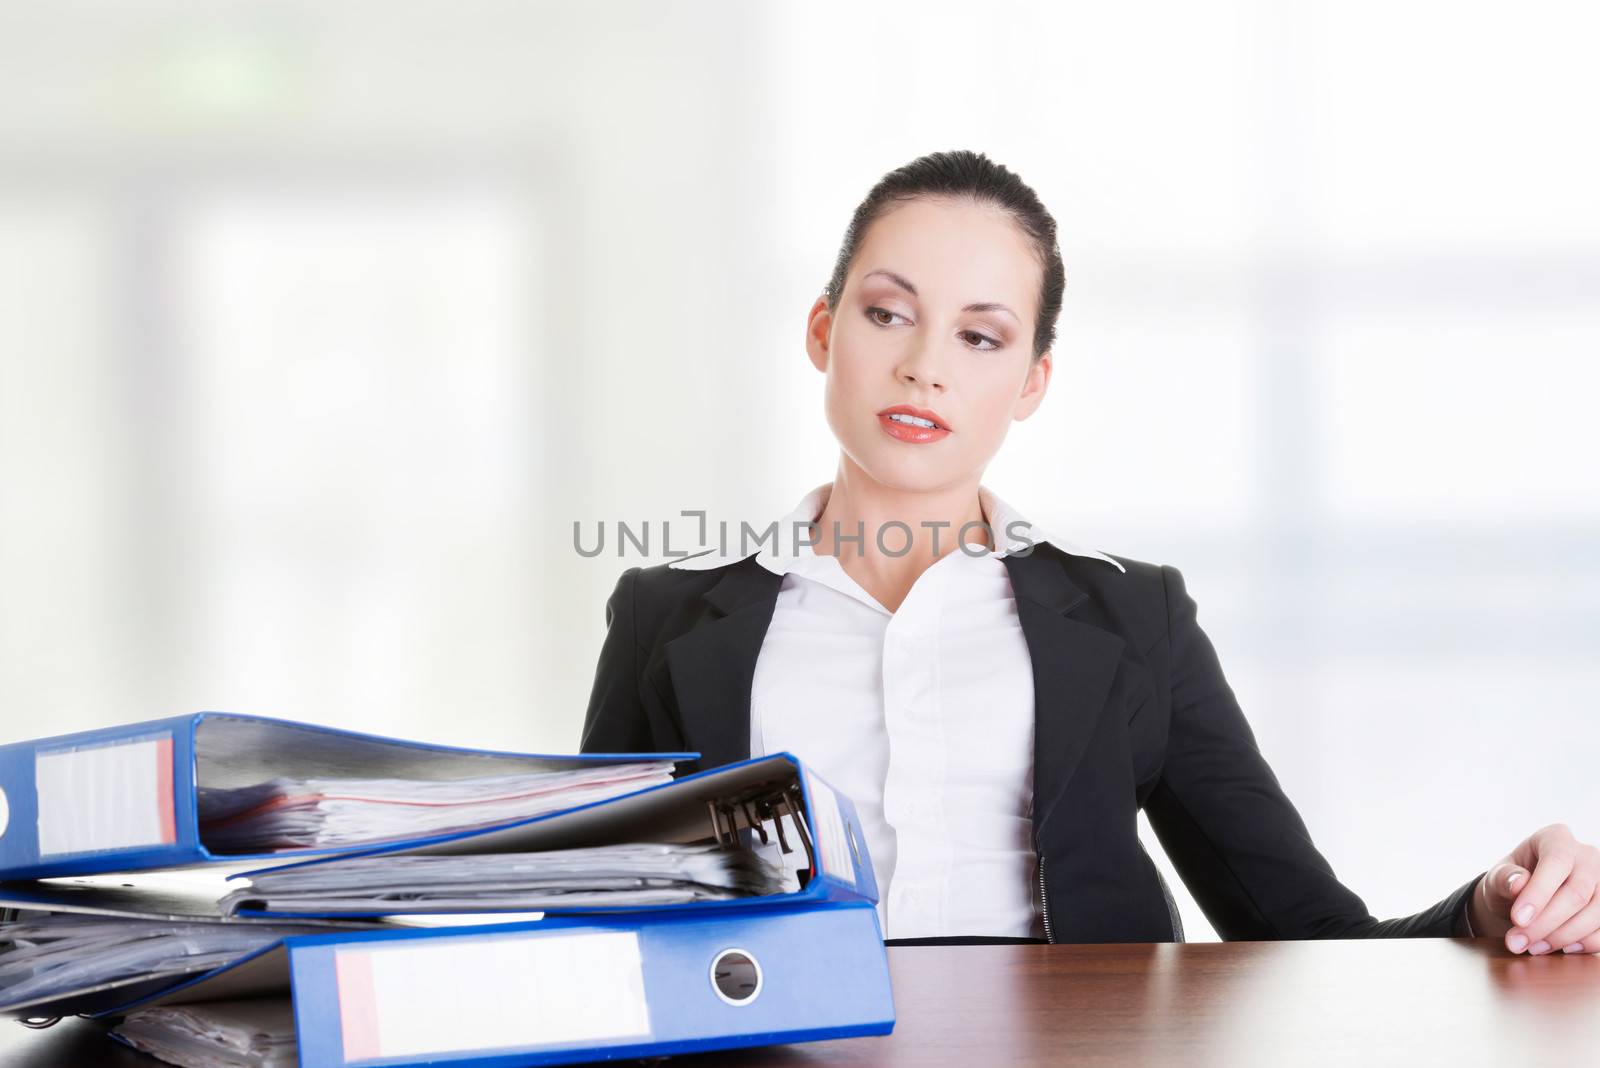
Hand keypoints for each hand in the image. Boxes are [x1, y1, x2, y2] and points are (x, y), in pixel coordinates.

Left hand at [1468, 822, 1599, 954]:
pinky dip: (1584, 944)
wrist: (1525, 900)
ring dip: (1563, 937)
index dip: (1539, 894)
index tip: (1517, 920)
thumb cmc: (1510, 883)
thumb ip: (1504, 878)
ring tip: (1532, 947)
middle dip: (1546, 923)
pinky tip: (1560, 949)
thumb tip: (1518, 883)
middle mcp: (1587, 856)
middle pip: (1578, 892)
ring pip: (1596, 913)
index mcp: (1556, 838)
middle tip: (1517, 942)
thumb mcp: (1497, 877)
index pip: (1556, 863)